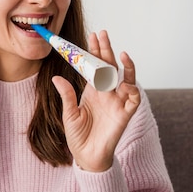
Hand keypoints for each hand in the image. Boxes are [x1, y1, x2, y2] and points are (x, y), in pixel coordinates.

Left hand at [52, 30, 139, 171]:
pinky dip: (133, 90)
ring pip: (126, 79)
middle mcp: (107, 92)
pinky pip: (134, 99)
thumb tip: (58, 78)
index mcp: (92, 90)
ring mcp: (117, 102)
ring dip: (126, 66)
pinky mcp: (125, 114)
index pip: (95, 66)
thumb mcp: (69, 114)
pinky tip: (127, 83)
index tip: (91, 37)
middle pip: (110, 67)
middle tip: (103, 34)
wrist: (86, 157)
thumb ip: (67, 96)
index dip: (94, 51)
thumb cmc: (78, 136)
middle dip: (107, 50)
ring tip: (121, 53)